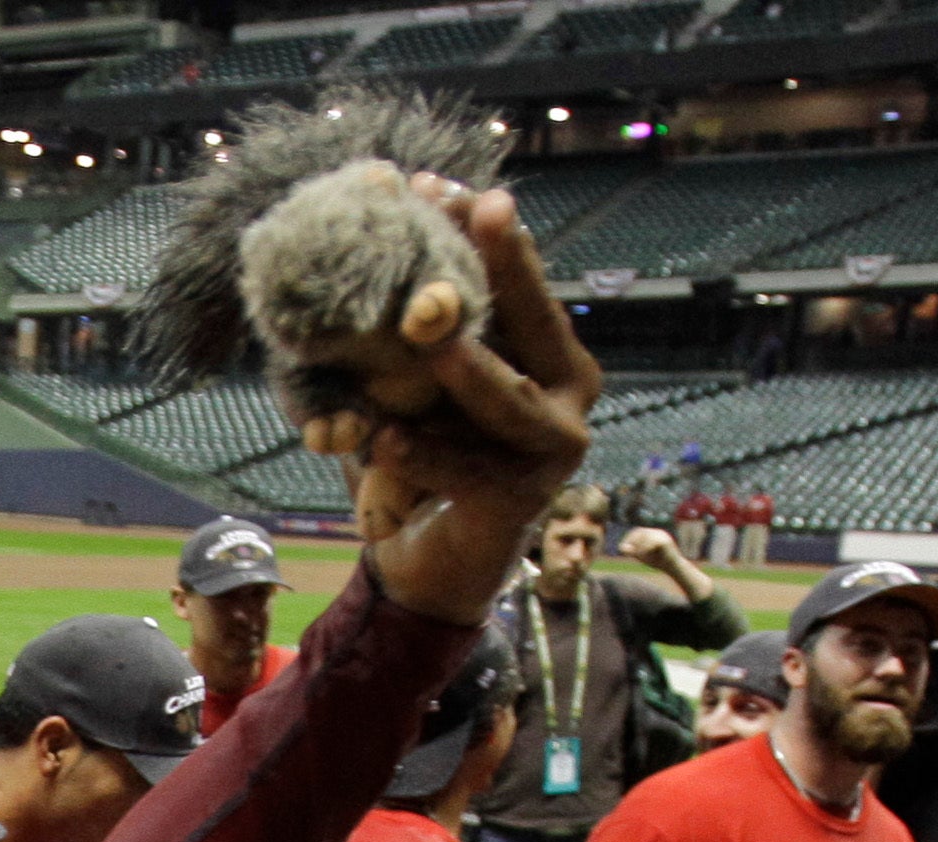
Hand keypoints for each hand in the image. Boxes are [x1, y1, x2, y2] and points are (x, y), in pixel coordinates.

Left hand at [348, 183, 602, 623]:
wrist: (426, 561)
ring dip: (469, 370)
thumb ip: (414, 332)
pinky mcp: (520, 504)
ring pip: (507, 401)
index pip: (521, 285)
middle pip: (532, 323)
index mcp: (550, 356)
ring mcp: (553, 451)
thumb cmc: (420, 457)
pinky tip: (386, 439)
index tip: (444, 184)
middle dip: (498, 268)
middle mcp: (567, 395)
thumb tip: (370, 237)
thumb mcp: (416, 383)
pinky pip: (467, 471)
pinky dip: (426, 455)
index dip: (488, 236)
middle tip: (469, 216)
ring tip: (434, 342)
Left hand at [617, 524, 680, 571]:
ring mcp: (663, 536)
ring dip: (639, 547)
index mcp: (653, 533)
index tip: (622, 548)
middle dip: (632, 541)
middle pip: (641, 532)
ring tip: (638, 556)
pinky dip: (644, 549)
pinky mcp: (666, 541)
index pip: (638, 531)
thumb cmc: (657, 561)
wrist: (673, 567)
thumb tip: (621, 548)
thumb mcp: (642, 556)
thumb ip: (632, 551)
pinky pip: (652, 543)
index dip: (629, 538)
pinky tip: (642, 556)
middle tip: (628, 552)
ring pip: (646, 536)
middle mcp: (658, 532)